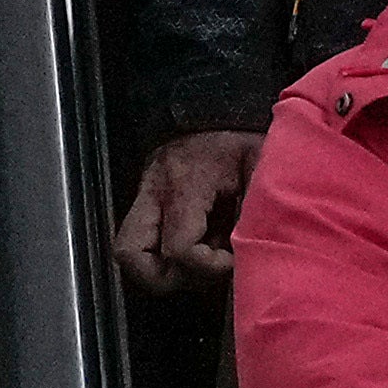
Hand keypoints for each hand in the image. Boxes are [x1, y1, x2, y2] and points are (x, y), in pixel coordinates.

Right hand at [115, 128, 265, 295]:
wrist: (214, 111)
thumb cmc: (239, 138)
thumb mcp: (259, 166)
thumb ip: (258, 209)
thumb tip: (258, 252)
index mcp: (184, 183)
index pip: (179, 249)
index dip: (208, 267)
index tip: (231, 260)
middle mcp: (153, 192)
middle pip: (132, 256)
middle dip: (171, 276)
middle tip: (207, 270)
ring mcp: (143, 197)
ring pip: (128, 252)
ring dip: (162, 268)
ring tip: (200, 259)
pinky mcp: (144, 202)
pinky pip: (139, 242)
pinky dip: (163, 255)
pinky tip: (196, 245)